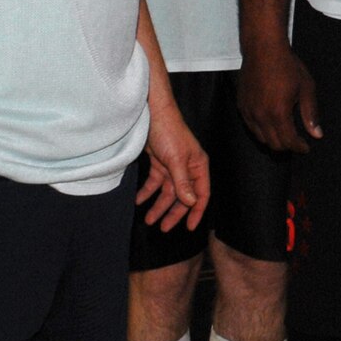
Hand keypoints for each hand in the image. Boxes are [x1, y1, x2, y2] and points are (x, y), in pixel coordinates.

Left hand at [138, 103, 209, 231]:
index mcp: (198, 166)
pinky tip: (139, 200)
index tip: (189, 227)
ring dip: (158, 205)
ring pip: (167, 191)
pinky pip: (154, 182)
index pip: (202, 194)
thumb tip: (191, 202)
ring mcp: (173, 165)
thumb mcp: (176, 159)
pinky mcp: (159, 162)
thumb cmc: (169, 131)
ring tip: (148, 219)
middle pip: (183, 196)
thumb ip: (183, 182)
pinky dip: (147, 192)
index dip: (196, 212)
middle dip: (173, 212)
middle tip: (162, 227)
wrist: (151, 112)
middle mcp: (188, 167)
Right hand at [236, 40, 321, 153]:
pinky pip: (250, 127)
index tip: (306, 147)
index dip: (299, 147)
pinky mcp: (241, 105)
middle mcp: (261, 115)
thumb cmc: (287, 65)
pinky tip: (270, 124)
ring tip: (285, 134)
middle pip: (273, 144)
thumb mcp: (306, 88)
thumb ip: (310, 114)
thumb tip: (317, 134)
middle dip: (287, 147)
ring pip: (261, 138)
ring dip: (274, 140)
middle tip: (297, 142)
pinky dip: (261, 131)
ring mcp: (249, 111)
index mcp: (278, 112)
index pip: (288, 142)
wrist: (263, 49)